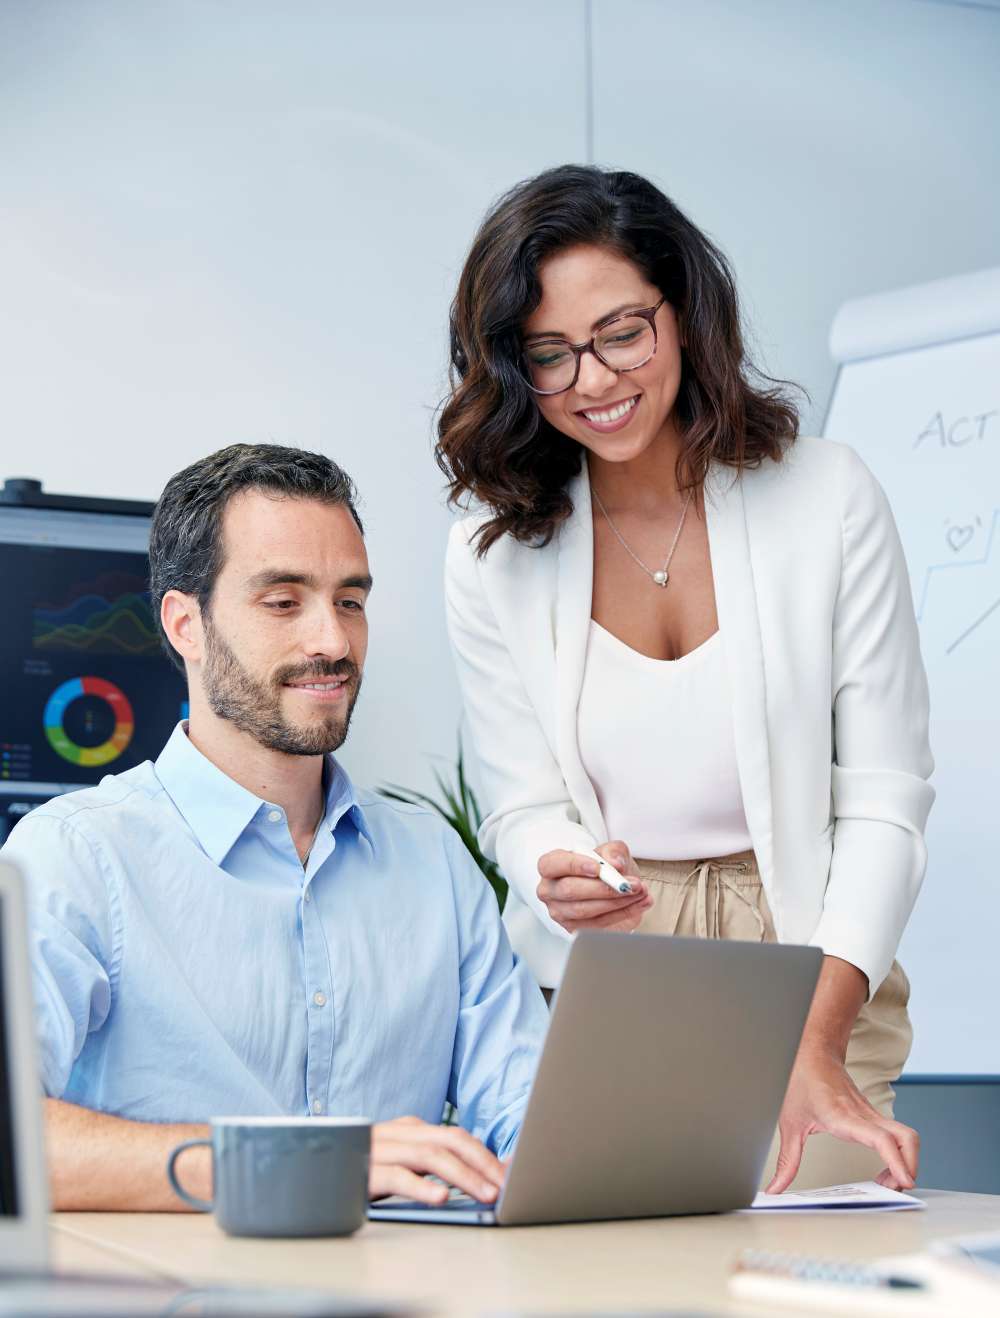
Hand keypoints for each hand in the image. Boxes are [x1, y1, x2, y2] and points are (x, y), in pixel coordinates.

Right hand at [368, 1116, 506, 1204]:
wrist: (312, 1174)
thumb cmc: (364, 1171)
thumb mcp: (401, 1163)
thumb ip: (435, 1160)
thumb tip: (481, 1163)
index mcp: (409, 1130)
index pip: (456, 1137)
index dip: (486, 1155)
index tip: (509, 1175)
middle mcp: (398, 1134)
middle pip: (449, 1140)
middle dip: (482, 1162)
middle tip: (505, 1186)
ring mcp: (380, 1150)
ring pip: (429, 1155)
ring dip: (463, 1175)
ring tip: (486, 1194)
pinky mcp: (364, 1172)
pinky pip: (397, 1177)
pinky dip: (422, 1187)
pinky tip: (441, 1197)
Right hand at [536, 841, 651, 932]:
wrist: (609, 887)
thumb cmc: (602, 868)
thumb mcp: (610, 852)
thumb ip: (612, 851)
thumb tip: (615, 863)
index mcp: (550, 867)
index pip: (552, 865)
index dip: (574, 866)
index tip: (598, 868)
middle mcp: (550, 891)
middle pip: (569, 890)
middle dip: (603, 888)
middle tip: (630, 884)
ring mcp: (560, 913)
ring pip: (585, 910)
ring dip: (617, 902)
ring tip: (640, 892)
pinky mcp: (575, 930)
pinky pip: (599, 924)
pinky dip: (624, 913)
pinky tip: (639, 903)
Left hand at [766, 1044, 918, 1192]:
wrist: (813, 1053)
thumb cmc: (802, 1081)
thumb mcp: (789, 1125)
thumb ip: (787, 1161)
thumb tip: (777, 1187)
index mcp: (844, 1116)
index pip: (881, 1139)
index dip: (897, 1161)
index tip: (904, 1181)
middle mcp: (864, 1115)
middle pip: (906, 1138)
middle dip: (910, 1167)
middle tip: (894, 1188)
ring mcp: (872, 1114)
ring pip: (906, 1136)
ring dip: (907, 1161)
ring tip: (890, 1181)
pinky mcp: (874, 1115)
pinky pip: (898, 1135)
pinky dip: (900, 1154)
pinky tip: (886, 1167)